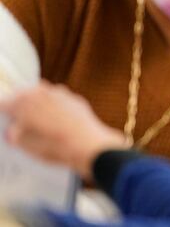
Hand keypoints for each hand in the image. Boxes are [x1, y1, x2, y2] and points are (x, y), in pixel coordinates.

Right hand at [0, 82, 125, 180]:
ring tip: (34, 117)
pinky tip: (55, 117)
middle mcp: (42, 94)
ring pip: (41, 92)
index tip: (5, 117)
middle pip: (23, 94)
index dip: (3, 111)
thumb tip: (12, 131)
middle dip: (18, 104)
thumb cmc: (57, 146)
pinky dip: (52, 104)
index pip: (5, 103)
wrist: (90, 145)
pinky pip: (58, 98)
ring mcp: (60, 94)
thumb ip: (15, 135)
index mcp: (24, 104)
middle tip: (16, 117)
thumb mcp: (28, 146)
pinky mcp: (74, 99)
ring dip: (35, 101)